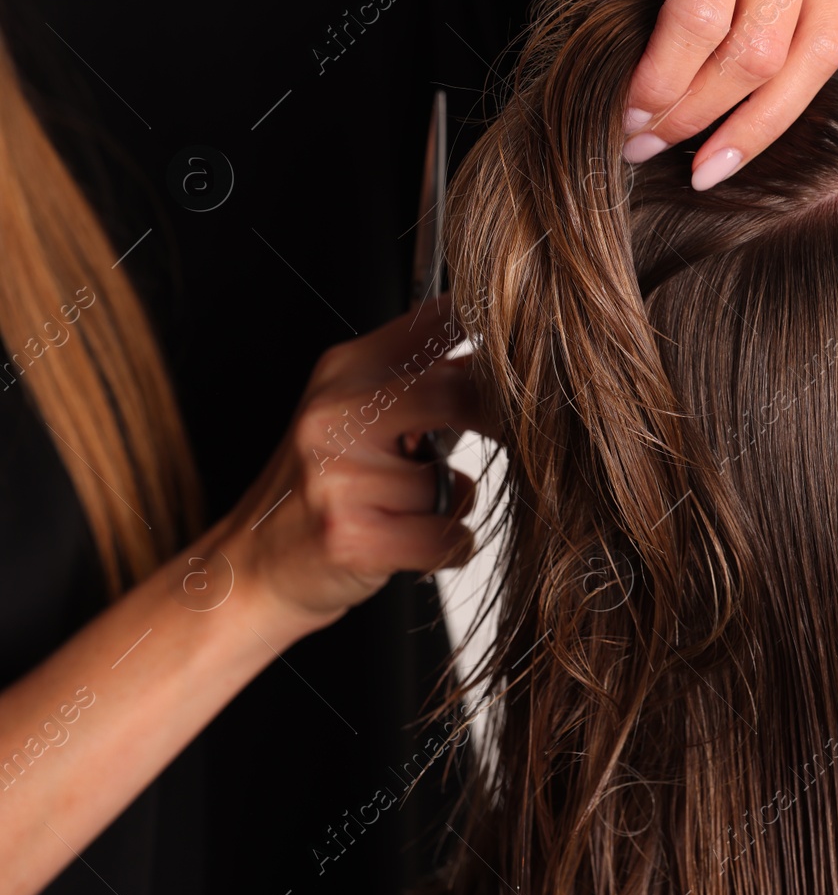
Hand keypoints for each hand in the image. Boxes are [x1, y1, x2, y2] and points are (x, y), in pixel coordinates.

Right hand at [216, 298, 492, 641]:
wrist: (249, 570)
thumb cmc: (321, 492)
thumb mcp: (356, 414)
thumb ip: (421, 381)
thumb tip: (512, 358)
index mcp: (346, 370)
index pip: (436, 323)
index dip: (497, 340)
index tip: (530, 364)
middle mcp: (336, 412)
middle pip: (458, 393)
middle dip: (499, 423)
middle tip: (520, 441)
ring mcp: (338, 474)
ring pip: (451, 482)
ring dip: (453, 504)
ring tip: (412, 512)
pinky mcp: (350, 535)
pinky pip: (446, 536)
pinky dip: (448, 547)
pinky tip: (415, 546)